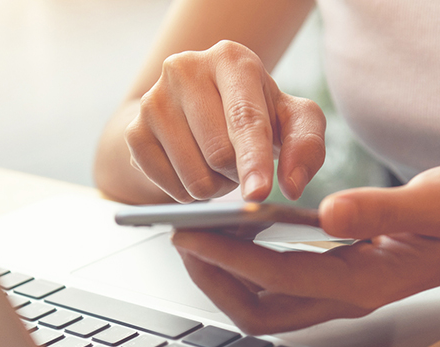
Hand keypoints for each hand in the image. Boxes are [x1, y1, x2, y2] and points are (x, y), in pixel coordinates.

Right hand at [124, 40, 326, 202]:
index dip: (254, 160)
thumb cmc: (255, 113)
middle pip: (218, 153)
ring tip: (217, 163)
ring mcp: (153, 99)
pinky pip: (167, 186)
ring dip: (215, 186)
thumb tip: (292, 185)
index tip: (258, 195)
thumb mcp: (293, 119)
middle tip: (241, 161)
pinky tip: (193, 169)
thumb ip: (306, 146)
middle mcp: (184, 69)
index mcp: (230, 58)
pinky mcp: (134, 130)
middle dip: (238, 173)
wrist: (199, 110)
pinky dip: (188, 192)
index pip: (244, 118)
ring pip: (192, 177)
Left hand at [171, 164, 439, 333]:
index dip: (227, 256)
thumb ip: (383, 208)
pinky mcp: (338, 283)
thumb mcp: (439, 201)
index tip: (189, 231)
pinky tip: (237, 231)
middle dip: (212, 279)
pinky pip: (277, 290)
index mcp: (364, 279)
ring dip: (224, 278)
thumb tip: (328, 211)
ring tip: (198, 234)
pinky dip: (245, 268)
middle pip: (258, 312)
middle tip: (181, 236)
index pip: (277, 276)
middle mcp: (345, 297)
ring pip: (264, 308)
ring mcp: (340, 295)